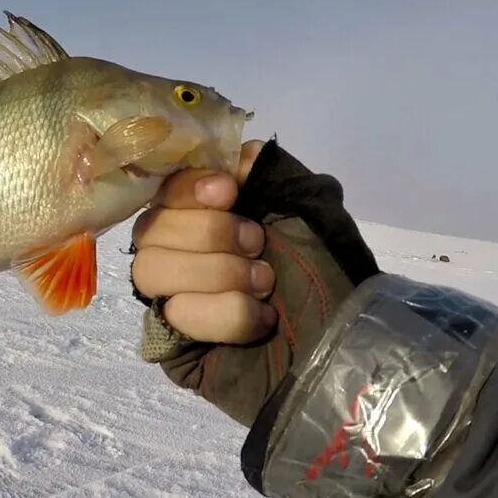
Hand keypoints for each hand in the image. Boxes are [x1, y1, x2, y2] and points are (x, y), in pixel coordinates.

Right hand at [133, 139, 379, 427]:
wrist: (348, 338)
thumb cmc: (327, 268)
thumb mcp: (307, 203)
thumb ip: (268, 170)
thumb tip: (234, 155)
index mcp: (203, 214)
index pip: (163, 190)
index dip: (187, 188)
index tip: (230, 192)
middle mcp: (178, 252)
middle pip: (149, 230)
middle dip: (210, 234)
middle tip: (259, 247)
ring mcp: (171, 298)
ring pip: (151, 271)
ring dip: (216, 272)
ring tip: (263, 284)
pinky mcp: (175, 343)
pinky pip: (175, 317)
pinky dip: (225, 314)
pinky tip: (261, 319)